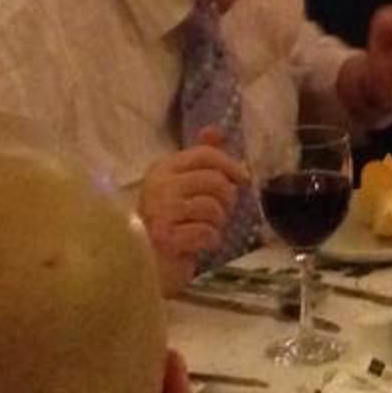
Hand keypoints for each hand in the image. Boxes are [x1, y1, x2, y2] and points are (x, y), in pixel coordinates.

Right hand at [138, 131, 250, 274]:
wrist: (148, 262)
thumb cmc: (171, 221)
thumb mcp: (184, 185)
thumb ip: (200, 158)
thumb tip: (215, 130)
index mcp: (162, 169)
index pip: (205, 155)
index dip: (230, 165)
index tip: (243, 179)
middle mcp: (158, 186)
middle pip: (214, 181)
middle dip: (227, 199)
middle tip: (220, 212)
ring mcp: (159, 212)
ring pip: (213, 208)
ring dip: (218, 223)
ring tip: (205, 228)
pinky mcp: (165, 239)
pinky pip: (207, 233)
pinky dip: (210, 240)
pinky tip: (199, 244)